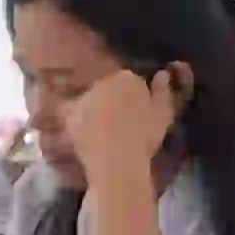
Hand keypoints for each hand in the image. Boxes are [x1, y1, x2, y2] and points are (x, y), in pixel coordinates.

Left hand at [64, 65, 186, 186]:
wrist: (117, 160)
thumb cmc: (145, 136)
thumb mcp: (164, 114)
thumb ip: (162, 91)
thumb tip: (162, 74)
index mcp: (128, 78)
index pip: (132, 81)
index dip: (135, 96)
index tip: (140, 112)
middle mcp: (103, 82)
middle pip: (109, 88)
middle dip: (114, 100)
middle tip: (121, 123)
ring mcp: (84, 98)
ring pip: (91, 100)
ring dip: (96, 110)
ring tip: (103, 132)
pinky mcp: (70, 115)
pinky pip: (72, 114)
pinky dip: (77, 120)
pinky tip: (85, 133)